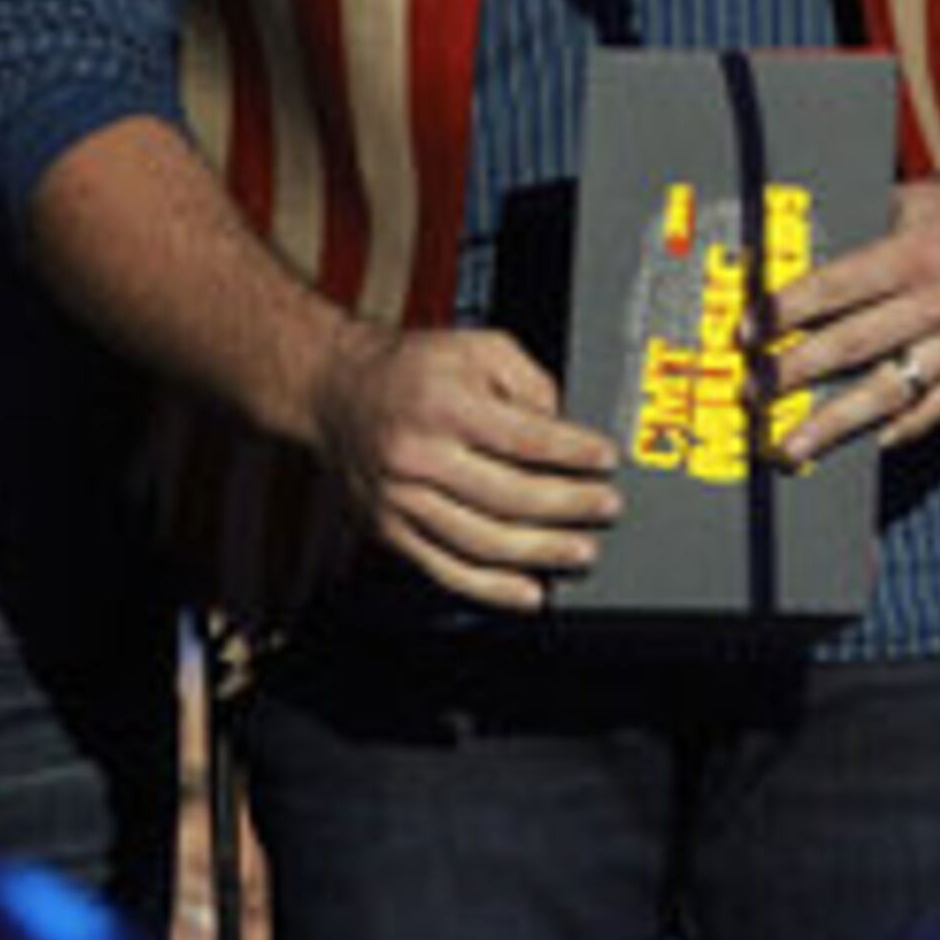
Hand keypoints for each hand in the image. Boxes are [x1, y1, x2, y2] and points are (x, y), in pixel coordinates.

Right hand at [303, 324, 617, 611]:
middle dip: (570, 505)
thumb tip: (564, 427)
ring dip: (540, 552)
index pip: (524, 436)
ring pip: (482, 540)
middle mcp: (419, 453)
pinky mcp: (389, 529)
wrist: (333, 390)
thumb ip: (527, 379)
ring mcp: (401, 498)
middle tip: (606, 507)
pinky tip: (527, 593)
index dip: (574, 452)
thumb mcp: (476, 347)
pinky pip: (445, 570)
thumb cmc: (407, 368)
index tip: (605, 459)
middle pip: (509, 494)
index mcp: (444, 403)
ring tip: (580, 551)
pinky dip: (491, 589)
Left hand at [763, 178, 939, 465]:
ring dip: (836, 420)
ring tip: (794, 442)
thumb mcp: (914, 196)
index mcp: (917, 253)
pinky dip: (895, 430)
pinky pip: (932, 411)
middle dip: (797, 370)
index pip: (839, 286)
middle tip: (753, 390)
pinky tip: (860, 444)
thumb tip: (793, 242)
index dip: (789, 310)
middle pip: (855, 344)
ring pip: (890, 390)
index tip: (750, 330)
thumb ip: (862, 222)